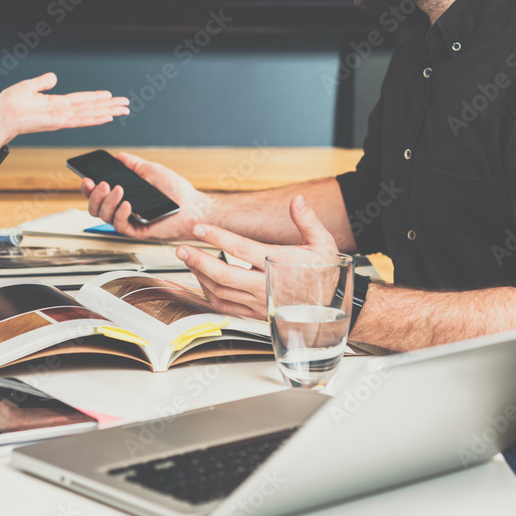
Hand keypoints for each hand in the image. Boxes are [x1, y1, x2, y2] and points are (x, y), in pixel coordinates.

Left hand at [0, 72, 129, 147]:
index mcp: (55, 104)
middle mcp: (62, 112)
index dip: (97, 98)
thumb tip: (53, 77)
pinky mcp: (57, 123)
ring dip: (108, 112)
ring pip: (90, 114)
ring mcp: (61, 119)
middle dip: (109, 107)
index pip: (81, 100)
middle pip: (91, 108)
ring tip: (123, 110)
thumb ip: (42, 82)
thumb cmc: (8, 105)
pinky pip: (80, 120)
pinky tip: (107, 118)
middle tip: (126, 105)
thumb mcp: (28, 87)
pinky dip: (94, 119)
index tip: (111, 96)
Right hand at [81, 152, 210, 239]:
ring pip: (104, 216)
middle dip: (93, 195)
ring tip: (117, 189)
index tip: (87, 178)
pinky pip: (120, 226)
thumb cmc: (176, 191)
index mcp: (123, 196)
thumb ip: (134, 164)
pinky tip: (127, 204)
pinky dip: (121, 214)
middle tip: (101, 184)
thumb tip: (119, 156)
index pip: (99, 194)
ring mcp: (129, 221)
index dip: (89, 188)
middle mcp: (122, 209)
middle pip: (95, 207)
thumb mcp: (152, 171)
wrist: (193, 206)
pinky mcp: (137, 231)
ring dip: (107, 202)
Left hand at [174, 195, 338, 318]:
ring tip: (189, 261)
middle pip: (223, 275)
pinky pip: (226, 307)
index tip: (200, 229)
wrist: (333, 308)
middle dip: (198, 260)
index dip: (218, 237)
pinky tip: (203, 281)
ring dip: (200, 276)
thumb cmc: (326, 275)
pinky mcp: (256, 314)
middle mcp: (266, 286)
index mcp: (279, 265)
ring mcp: (259, 303)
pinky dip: (209, 294)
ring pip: (221, 292)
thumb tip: (297, 201)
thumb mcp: (323, 244)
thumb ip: (307, 221)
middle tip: (182, 248)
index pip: (242, 250)